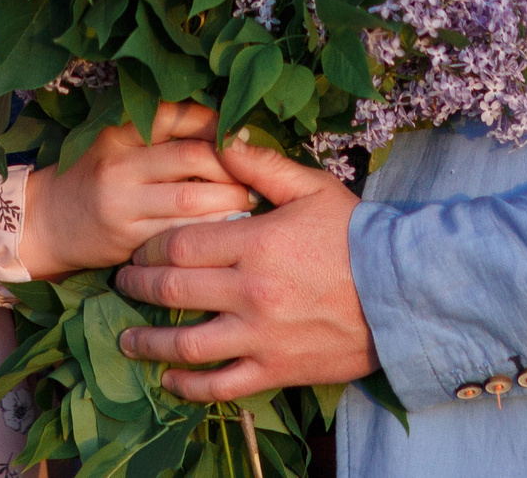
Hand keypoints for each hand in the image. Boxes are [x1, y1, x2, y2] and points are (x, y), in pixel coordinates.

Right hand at [15, 103, 255, 278]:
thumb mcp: (118, 145)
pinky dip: (208, 233)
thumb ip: (162, 136)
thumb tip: (230, 134)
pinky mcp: (126, 238)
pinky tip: (226, 233)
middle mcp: (120, 164)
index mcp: (120, 133)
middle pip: (191, 157)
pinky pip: (178, 235)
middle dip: (231, 168)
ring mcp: (122, 203)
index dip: (215, 123)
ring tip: (247, 205)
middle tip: (254, 178)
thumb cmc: (94, 179)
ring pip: (190, 200)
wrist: (45, 222)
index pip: (175, 116)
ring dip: (228, 203)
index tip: (242, 137)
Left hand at [113, 141, 376, 399]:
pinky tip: (169, 380)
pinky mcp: (276, 369)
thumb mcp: (313, 188)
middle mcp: (250, 292)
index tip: (138, 247)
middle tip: (121, 282)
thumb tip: (222, 141)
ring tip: (127, 337)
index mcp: (255, 243)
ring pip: (185, 343)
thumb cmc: (358, 235)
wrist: (405, 293)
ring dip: (148, 340)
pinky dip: (188, 386)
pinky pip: (220, 384)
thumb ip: (262, 166)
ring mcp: (260, 335)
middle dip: (137, 284)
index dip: (149, 245)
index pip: (179, 243)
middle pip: (172, 288)